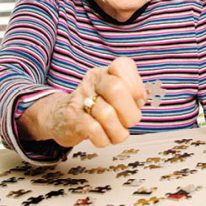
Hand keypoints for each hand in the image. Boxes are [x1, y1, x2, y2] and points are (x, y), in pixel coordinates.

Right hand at [25, 57, 146, 147]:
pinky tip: (103, 137)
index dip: (136, 85)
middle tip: (129, 121)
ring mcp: (81, 98)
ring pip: (106, 114)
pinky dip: (104, 139)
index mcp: (107, 72)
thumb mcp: (116, 95)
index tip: (138, 100)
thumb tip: (143, 96)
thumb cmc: (96, 106)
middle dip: (130, 112)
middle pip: (116, 89)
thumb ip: (133, 94)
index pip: (123, 65)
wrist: (61, 117)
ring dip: (118, 131)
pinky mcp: (72, 118)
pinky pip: (94, 130)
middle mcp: (93, 81)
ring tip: (115, 132)